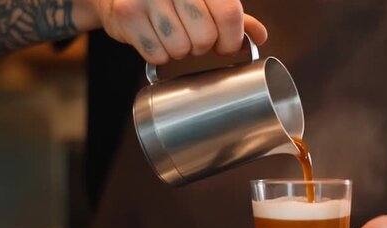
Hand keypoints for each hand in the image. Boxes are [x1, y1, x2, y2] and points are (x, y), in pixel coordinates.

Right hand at [89, 0, 267, 63]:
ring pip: (180, 49)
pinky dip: (159, 54)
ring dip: (180, 51)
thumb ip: (229, 14)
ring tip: (171, 35)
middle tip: (193, 38)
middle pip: (205, 36)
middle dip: (203, 46)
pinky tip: (154, 37)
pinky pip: (157, 54)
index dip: (231, 38)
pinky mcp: (126, 13)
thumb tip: (260, 36)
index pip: (228, 14)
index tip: (227, 45)